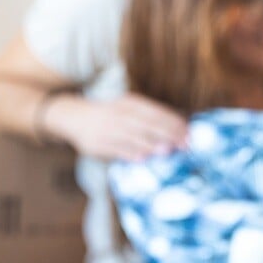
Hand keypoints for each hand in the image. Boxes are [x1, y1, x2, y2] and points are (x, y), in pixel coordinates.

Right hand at [41, 93, 187, 160]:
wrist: (75, 117)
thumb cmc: (110, 115)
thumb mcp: (128, 109)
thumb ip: (149, 116)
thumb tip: (179, 126)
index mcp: (129, 103)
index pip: (155, 111)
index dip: (172, 121)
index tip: (188, 132)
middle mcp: (119, 114)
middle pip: (147, 124)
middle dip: (167, 134)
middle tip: (184, 145)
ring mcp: (107, 129)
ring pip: (132, 137)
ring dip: (151, 144)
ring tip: (167, 151)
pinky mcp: (97, 144)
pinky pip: (115, 150)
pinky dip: (129, 154)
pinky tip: (142, 159)